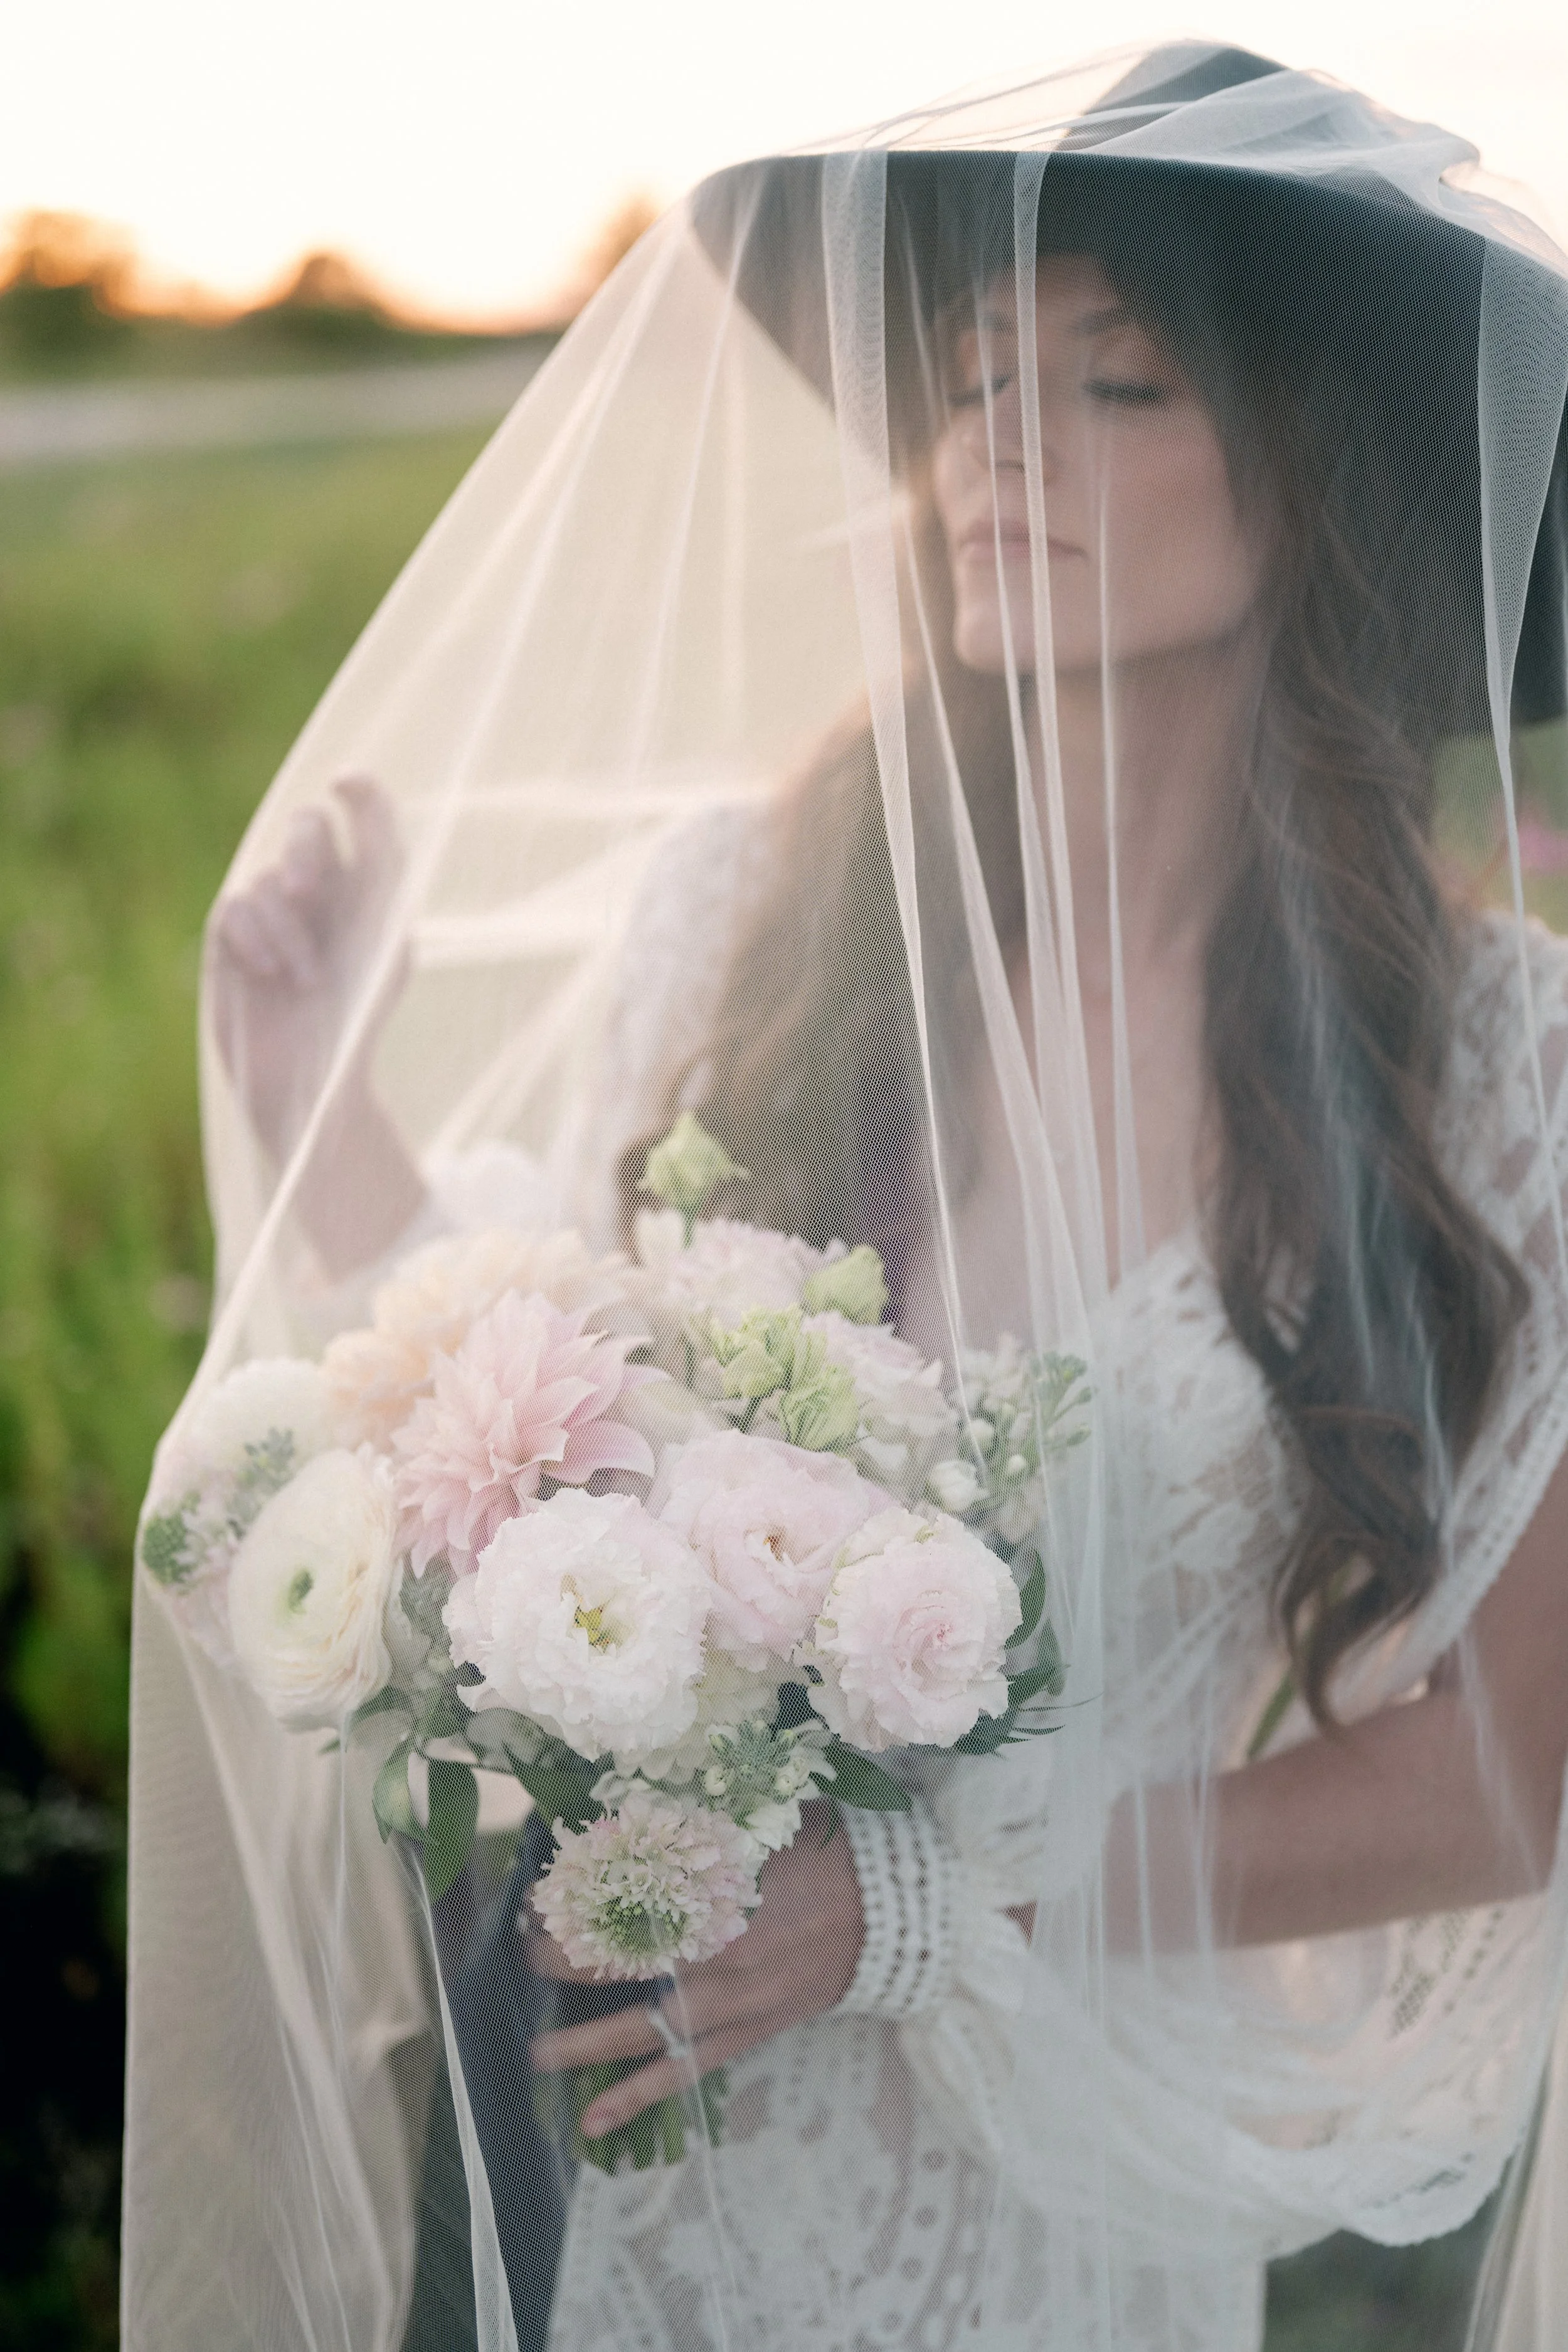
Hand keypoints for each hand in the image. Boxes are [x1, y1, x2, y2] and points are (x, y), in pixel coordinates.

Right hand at [209, 776, 401, 1161]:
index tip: (346, 785)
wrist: (319, 1072)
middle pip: (305, 824)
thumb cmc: (359, 1007)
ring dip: (289, 931)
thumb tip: (352, 785)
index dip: (358, 790)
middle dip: (303, 849)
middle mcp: (315, 887)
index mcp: (362, 883)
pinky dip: (257, 938)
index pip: (359, 815)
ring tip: (305, 981)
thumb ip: (381, 859)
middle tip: (304, 888)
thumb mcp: (385, 931)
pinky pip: (235, 906)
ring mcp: (268, 909)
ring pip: (267, 878)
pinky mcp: (229, 936)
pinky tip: (271, 974)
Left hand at [527, 1802, 863, 2139]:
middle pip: (628, 1969)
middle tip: (525, 1957)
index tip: (540, 1902)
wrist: (890, 1913)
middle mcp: (720, 1960)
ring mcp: (734, 2005)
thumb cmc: (823, 1855)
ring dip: (591, 2045)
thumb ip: (698, 1831)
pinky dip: (641, 2095)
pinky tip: (597, 2121)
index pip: (630, 1910)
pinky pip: (686, 2070)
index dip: (581, 1910)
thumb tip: (633, 1818)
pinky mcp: (748, 2033)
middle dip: (571, 1965)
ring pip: (649, 2032)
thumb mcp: (759, 1827)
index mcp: (722, 1900)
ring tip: (538, 2058)